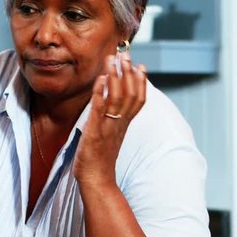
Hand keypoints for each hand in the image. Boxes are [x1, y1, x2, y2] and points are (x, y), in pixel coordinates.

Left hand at [73, 54, 146, 187]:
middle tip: (126, 54)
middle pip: (130, 95)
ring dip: (115, 77)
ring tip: (113, 60)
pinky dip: (101, 94)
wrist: (97, 182)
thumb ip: (112, 123)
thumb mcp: (109, 138)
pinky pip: (99, 110)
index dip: (140, 82)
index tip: (140, 65)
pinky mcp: (95, 133)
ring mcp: (108, 128)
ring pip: (117, 99)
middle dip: (128, 73)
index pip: (138, 100)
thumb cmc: (99, 161)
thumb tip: (110, 111)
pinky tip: (100, 80)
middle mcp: (119, 124)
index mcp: (123, 126)